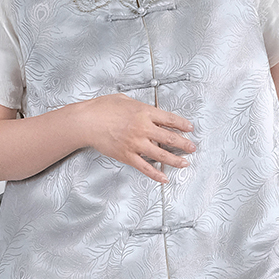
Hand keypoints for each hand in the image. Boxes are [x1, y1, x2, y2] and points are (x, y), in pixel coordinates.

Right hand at [80, 94, 195, 181]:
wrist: (87, 122)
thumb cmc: (102, 108)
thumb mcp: (125, 100)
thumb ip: (140, 107)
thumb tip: (149, 112)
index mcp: (144, 112)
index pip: (170, 119)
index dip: (182, 124)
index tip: (190, 128)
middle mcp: (143, 128)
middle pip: (170, 138)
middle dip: (184, 143)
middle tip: (192, 147)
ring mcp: (136, 144)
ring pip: (161, 155)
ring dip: (176, 160)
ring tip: (185, 163)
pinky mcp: (127, 156)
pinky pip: (145, 167)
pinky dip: (156, 174)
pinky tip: (164, 178)